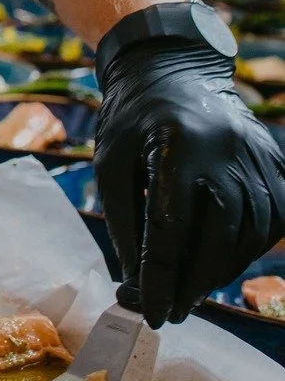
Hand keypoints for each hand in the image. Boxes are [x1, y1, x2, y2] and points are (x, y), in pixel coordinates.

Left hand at [95, 39, 284, 327]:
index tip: (150, 312)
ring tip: (187, 291)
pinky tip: (216, 263)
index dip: (160, 276)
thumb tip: (136, 283)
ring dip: (218, 272)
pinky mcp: (276, 165)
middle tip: (170, 311)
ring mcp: (259, 157)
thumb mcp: (111, 163)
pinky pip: (269, 221)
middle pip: (219, 235)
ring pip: (249, 235)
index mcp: (179, 144)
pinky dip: (244, 250)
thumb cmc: (133, 118)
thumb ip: (123, 222)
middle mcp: (228, 150)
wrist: (173, 69)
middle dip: (192, 282)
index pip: (170, 226)